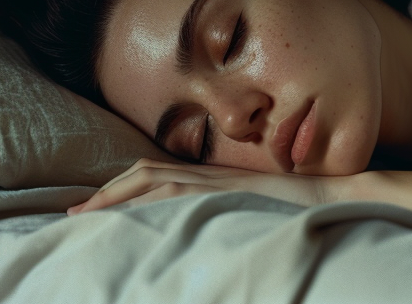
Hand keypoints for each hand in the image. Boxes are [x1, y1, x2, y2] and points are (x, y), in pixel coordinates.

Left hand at [66, 158, 336, 214]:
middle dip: (106, 193)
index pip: (156, 174)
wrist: (338, 195)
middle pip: (145, 172)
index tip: (90, 209)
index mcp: (214, 178)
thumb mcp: (254, 211)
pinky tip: (127, 217)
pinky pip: (178, 193)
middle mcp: (210, 175)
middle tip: (73, 215)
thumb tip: (204, 237)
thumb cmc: (303, 208)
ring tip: (84, 218)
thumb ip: (226, 215)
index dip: (120, 189)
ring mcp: (218, 182)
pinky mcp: (227, 193)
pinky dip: (147, 202)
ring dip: (115, 197)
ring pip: (153, 180)